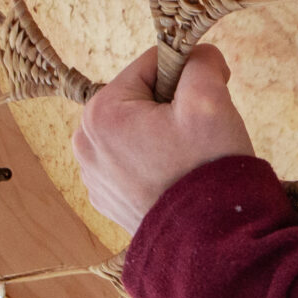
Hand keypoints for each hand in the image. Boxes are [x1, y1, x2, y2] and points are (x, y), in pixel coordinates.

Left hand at [72, 44, 255, 232]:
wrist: (208, 243)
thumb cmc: (205, 168)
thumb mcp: (210, 99)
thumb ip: (201, 61)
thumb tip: (198, 54)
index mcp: (101, 112)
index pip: (151, 65)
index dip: (188, 73)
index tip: (211, 95)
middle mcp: (85, 143)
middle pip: (141, 98)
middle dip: (174, 106)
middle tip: (200, 133)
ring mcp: (93, 176)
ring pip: (138, 130)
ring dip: (166, 134)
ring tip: (189, 160)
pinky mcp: (108, 200)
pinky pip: (134, 162)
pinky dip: (156, 163)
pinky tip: (177, 180)